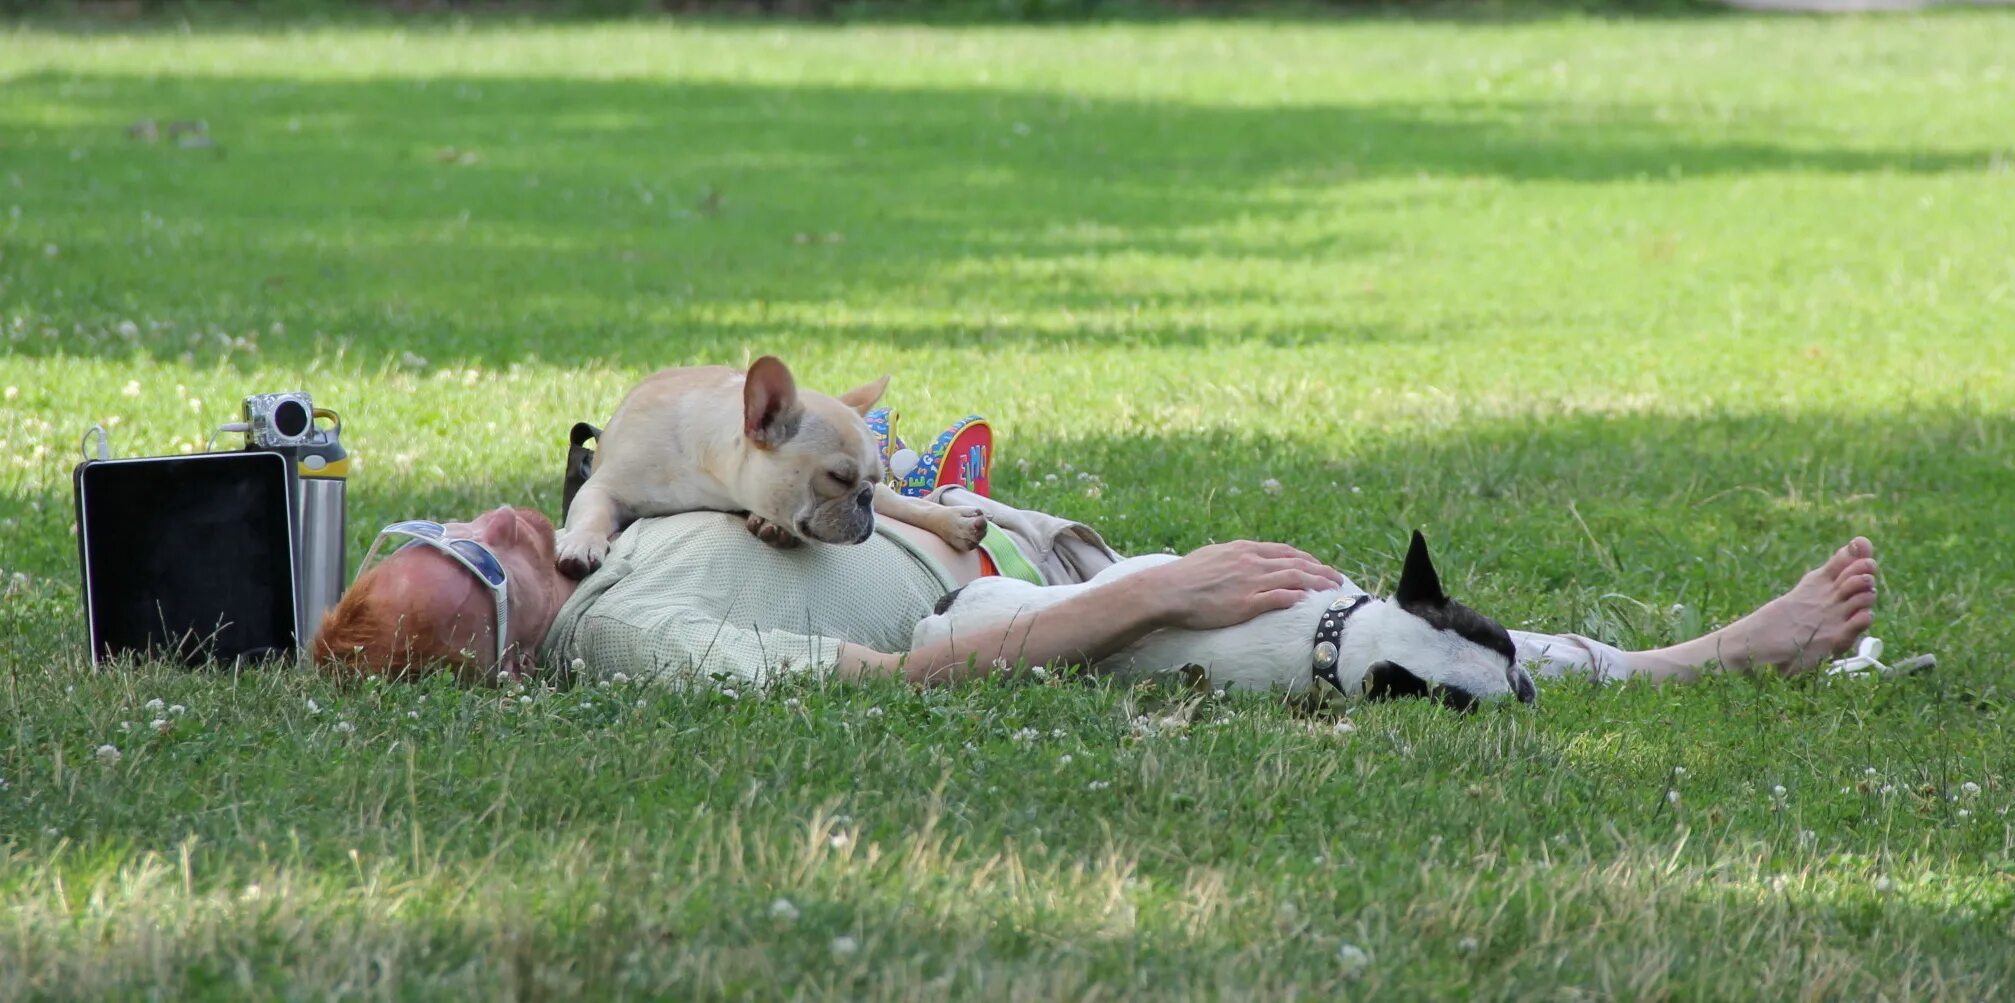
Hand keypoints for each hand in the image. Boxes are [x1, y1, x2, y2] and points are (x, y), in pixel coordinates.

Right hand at [1134, 541, 1344, 630]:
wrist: (1168, 589)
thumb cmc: (1185, 576)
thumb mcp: (1213, 556)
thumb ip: (1233, 558)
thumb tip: (1244, 562)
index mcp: (1244, 549)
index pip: (1285, 551)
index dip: (1306, 559)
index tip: (1319, 566)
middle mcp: (1251, 562)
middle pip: (1296, 563)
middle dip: (1321, 571)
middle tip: (1338, 579)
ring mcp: (1250, 582)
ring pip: (1293, 579)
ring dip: (1317, 584)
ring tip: (1332, 590)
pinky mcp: (1245, 602)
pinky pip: (1278, 598)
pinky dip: (1296, 597)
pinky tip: (1308, 601)